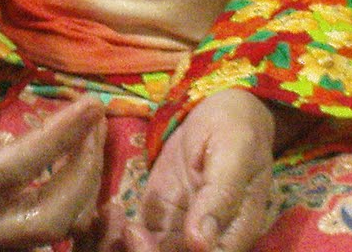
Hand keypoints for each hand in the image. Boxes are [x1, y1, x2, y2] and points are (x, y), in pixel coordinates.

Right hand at [0, 53, 105, 249]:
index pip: (11, 172)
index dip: (56, 140)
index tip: (89, 104)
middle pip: (42, 221)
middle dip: (82, 174)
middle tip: (96, 120)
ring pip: (54, 226)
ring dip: (86, 182)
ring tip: (95, 126)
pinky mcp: (0, 211)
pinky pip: (52, 218)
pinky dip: (81, 193)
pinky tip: (89, 152)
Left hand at [133, 90, 276, 251]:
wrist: (223, 113)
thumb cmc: (237, 130)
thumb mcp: (234, 153)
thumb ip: (221, 196)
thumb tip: (201, 244)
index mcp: (236, 232)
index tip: (145, 236)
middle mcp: (210, 241)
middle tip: (132, 232)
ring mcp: (182, 234)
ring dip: (134, 249)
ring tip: (126, 225)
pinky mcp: (160, 224)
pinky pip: (140, 244)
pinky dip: (123, 239)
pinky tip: (114, 215)